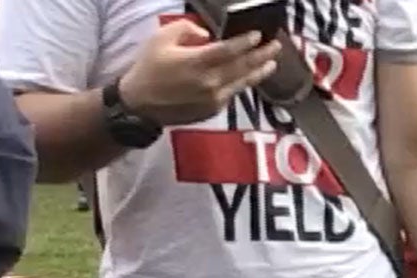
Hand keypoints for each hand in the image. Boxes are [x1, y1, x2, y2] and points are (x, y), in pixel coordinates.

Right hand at [117, 19, 280, 127]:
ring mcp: (215, 99)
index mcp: (196, 62)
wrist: (140, 104)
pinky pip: (233, 93)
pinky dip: (242, 83)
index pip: (229, 50)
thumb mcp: (161, 39)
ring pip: (243, 83)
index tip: (258, 34)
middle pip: (243, 67)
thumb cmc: (149, 68)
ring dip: (259, 71)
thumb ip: (186, 29)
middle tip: (275, 45)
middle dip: (261, 55)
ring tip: (272, 63)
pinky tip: (249, 76)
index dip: (246, 42)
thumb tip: (208, 35)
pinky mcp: (215, 110)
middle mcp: (210, 82)